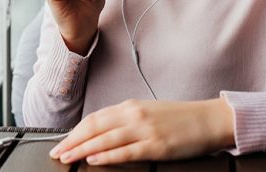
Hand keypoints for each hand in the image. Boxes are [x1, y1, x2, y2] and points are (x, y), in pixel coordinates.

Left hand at [48, 98, 235, 165]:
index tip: (61, 142)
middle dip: (72, 141)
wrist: (208, 119)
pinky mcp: (157, 145)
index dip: (75, 131)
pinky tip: (94, 159)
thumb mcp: (148, 112)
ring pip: (105, 139)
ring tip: (68, 158)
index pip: (94, 118)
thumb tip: (101, 133)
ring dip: (82, 149)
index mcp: (130, 106)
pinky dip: (107, 155)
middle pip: (95, 127)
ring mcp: (145, 130)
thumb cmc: (179, 118)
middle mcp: (134, 115)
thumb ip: (125, 120)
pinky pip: (126, 151)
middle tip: (57, 153)